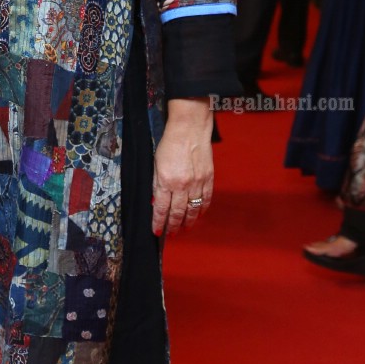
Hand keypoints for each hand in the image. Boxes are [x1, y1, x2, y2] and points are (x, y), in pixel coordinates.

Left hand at [151, 99, 213, 237]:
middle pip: (178, 213)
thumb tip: (157, 203)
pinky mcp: (208, 178)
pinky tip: (198, 215)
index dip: (159, 223)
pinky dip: (202, 210)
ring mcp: (197, 183)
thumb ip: (157, 185)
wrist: (190, 129)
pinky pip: (206, 200)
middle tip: (171, 234)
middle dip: (173, 226)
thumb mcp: (156, 164)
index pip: (162, 209)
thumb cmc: (170, 144)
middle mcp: (182, 185)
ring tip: (184, 229)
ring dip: (188, 222)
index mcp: (166, 181)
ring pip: (193, 210)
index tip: (157, 232)